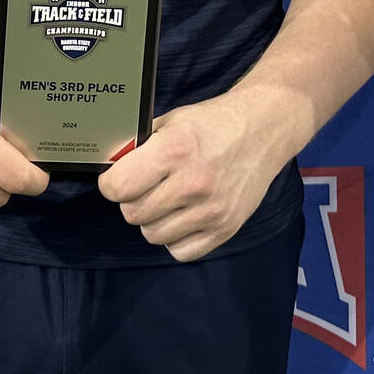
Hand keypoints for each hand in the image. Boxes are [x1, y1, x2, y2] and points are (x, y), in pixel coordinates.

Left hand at [97, 93, 288, 261]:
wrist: (263, 129)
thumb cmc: (212, 123)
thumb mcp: (171, 122)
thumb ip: (140, 147)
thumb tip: (109, 169)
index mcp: (175, 150)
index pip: (118, 188)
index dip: (111, 184)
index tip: (116, 179)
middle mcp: (193, 183)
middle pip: (133, 214)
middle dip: (132, 200)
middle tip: (146, 186)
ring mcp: (211, 210)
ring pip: (154, 235)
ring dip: (154, 220)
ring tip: (168, 199)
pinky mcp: (226, 229)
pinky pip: (180, 251)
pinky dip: (176, 238)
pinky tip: (183, 215)